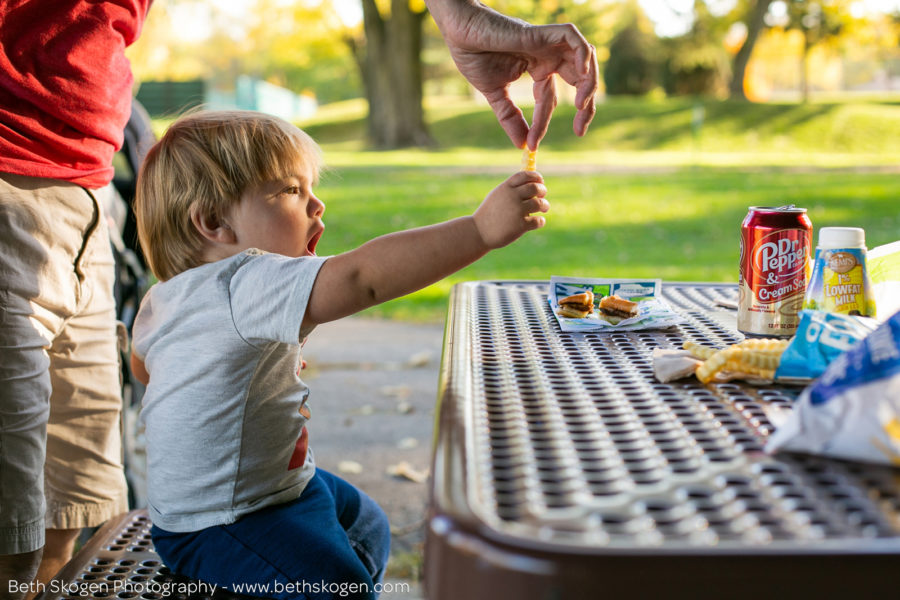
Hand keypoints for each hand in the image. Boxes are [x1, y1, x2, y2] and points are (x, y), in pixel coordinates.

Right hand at [428, 0, 597, 149]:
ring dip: (589, 84)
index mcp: (538, 69)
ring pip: (584, 60)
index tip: (532, 145)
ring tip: (581, 106)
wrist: (460, 32)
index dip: (543, 123)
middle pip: (579, 81)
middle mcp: (547, 56)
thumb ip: (511, 118)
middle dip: (585, 106)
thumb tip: (522, 146)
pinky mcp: (543, 32)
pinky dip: (583, 55)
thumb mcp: (496, 95)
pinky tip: (581, 74)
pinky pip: (574, 38)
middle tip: (580, 131)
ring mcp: (547, 43)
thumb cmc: (474, 56)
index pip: (550, 99)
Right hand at [473, 171, 548, 248]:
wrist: (478, 232)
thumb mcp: (496, 196)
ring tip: (544, 209)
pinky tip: (537, 222)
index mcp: (505, 187)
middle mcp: (511, 197)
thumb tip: (530, 182)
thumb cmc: (489, 214)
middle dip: (542, 191)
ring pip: (540, 203)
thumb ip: (511, 189)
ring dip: (545, 205)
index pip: (525, 175)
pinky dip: (541, 221)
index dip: (536, 177)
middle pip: (535, 188)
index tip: (540, 181)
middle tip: (542, 196)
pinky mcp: (520, 225)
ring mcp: (516, 211)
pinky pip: (538, 221)